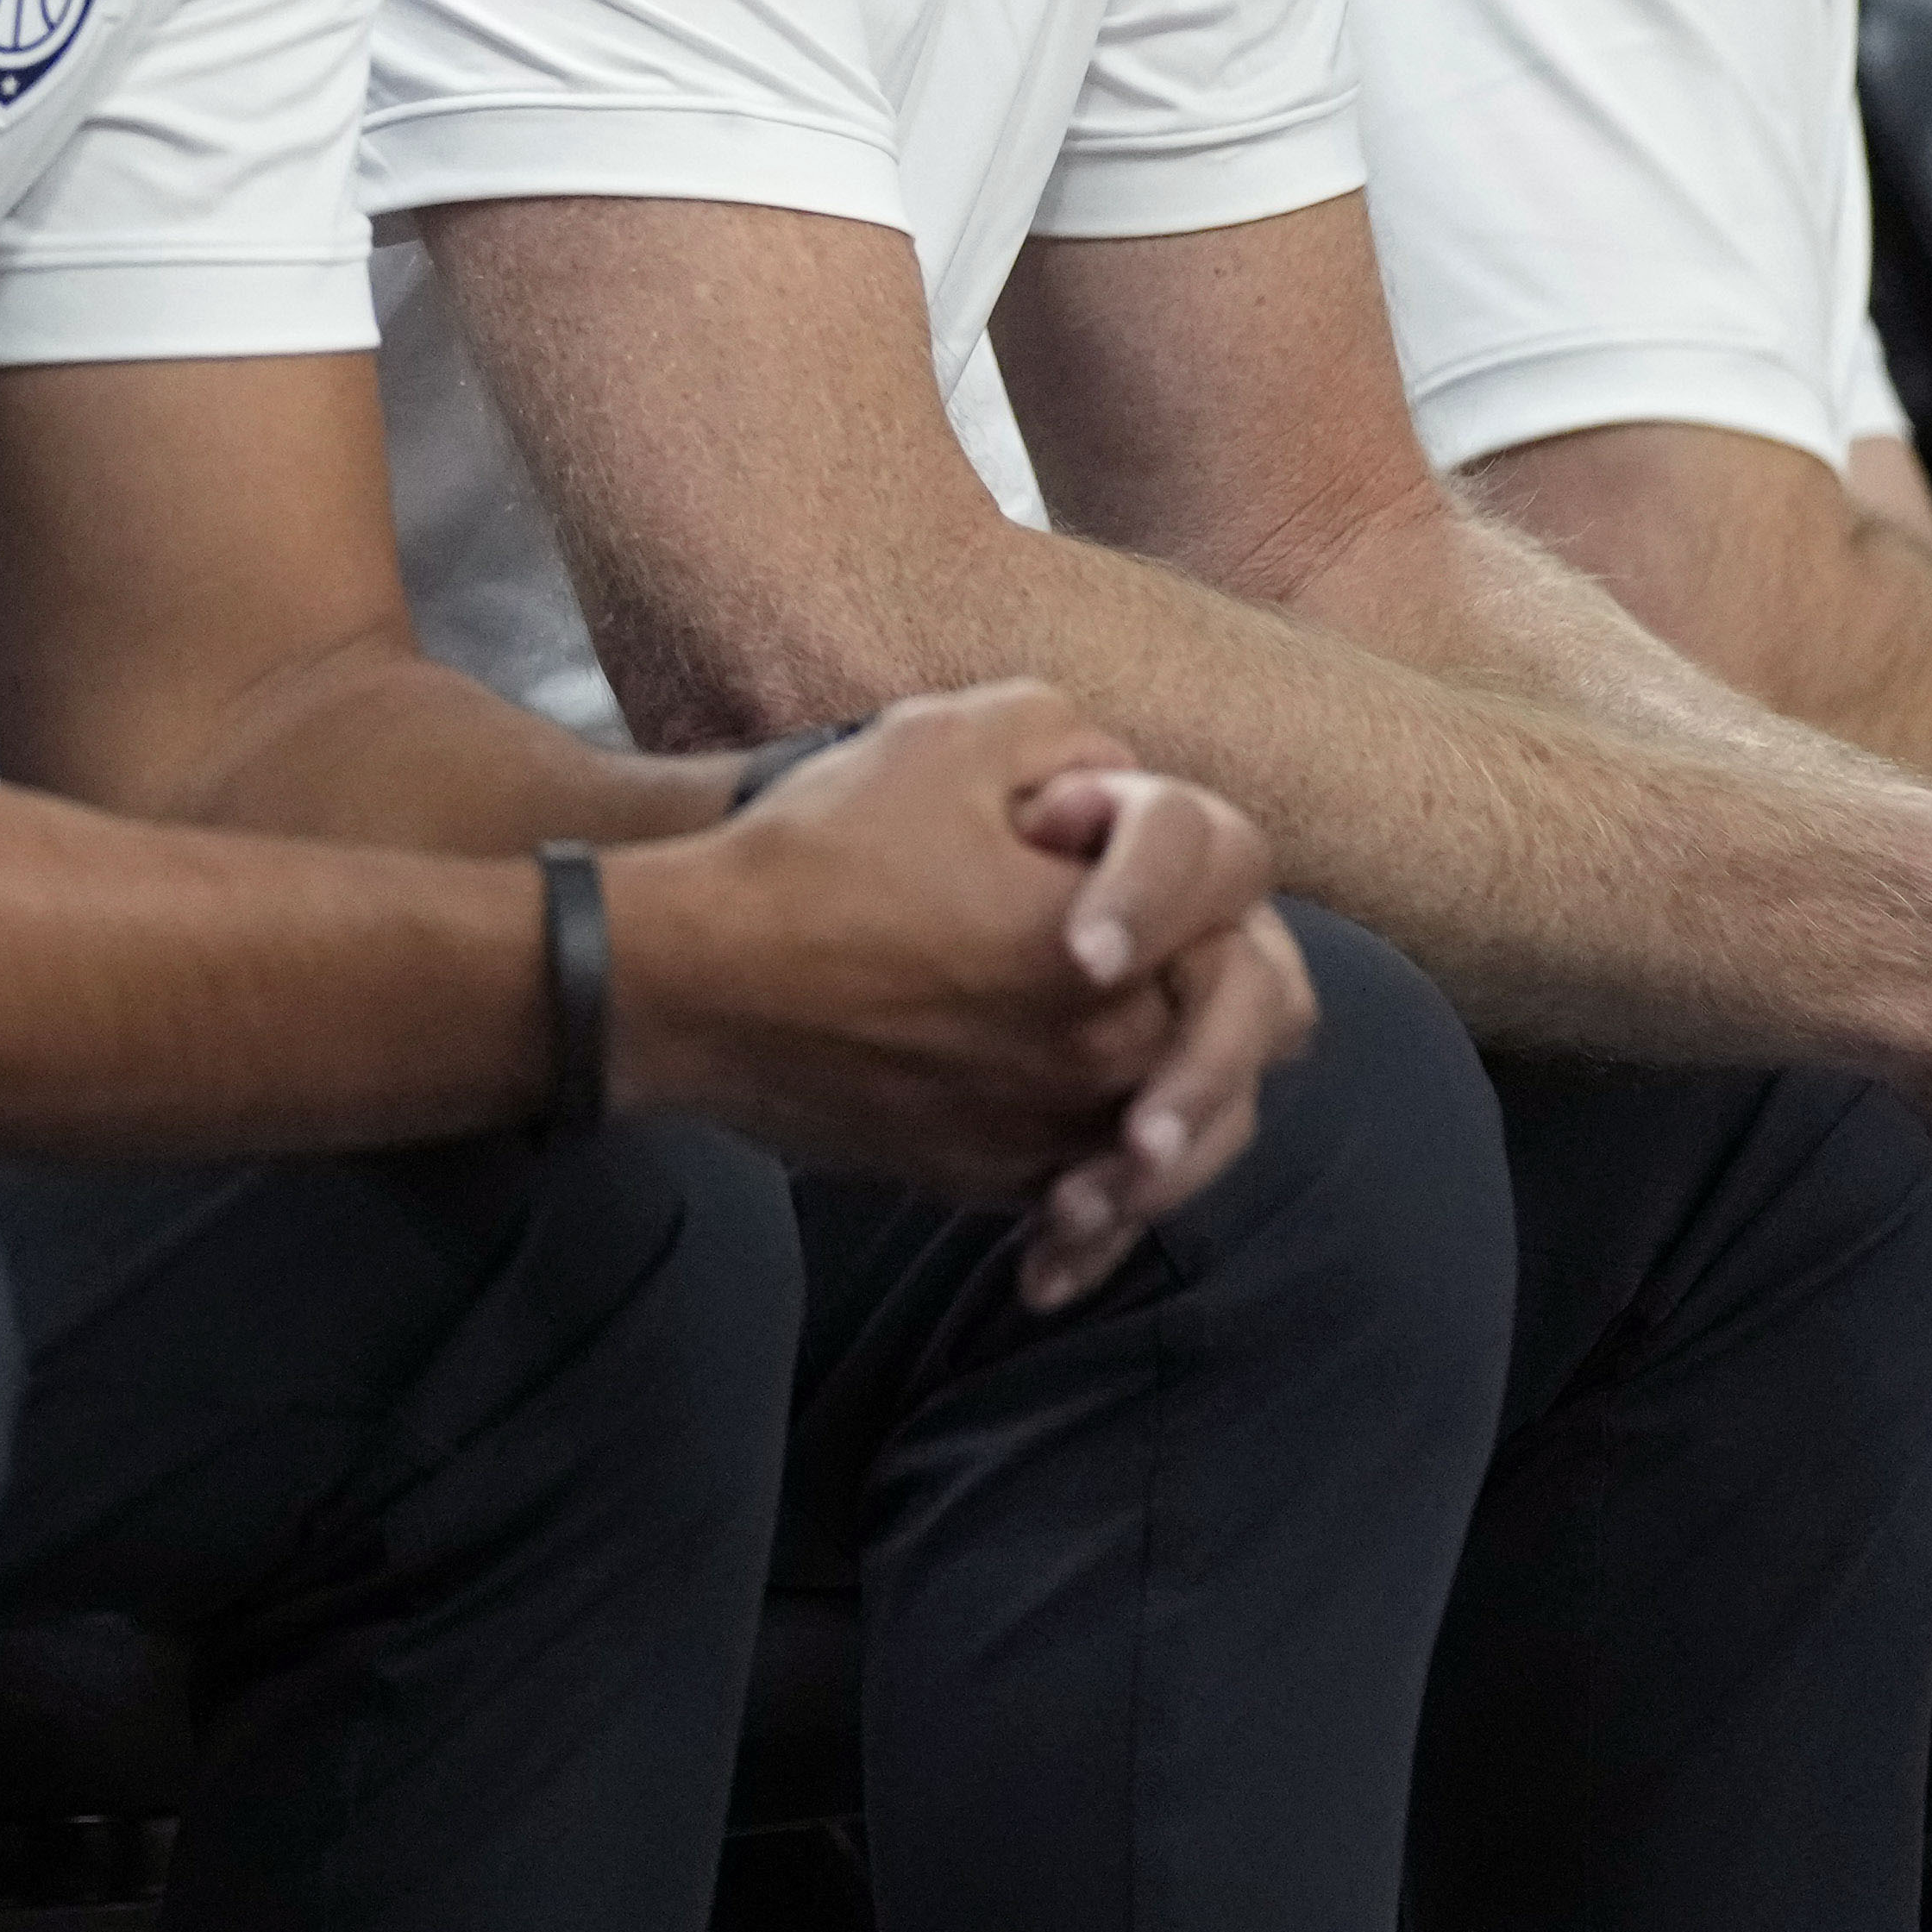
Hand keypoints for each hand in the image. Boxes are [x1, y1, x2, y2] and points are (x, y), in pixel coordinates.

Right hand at [608, 681, 1310, 1308]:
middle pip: (1249, 1022)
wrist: (681, 986)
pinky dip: (1101, 1182)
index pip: (1234, 894)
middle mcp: (1105, 1065)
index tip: (1074, 830)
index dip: (1170, 843)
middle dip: (1214, 965)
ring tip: (1141, 1043)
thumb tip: (1117, 788)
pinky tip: (1079, 1172)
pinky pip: (1091, 1192)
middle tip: (1153, 933)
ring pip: (1188, 1124)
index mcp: (1117, 957)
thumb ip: (1075, 741)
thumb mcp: (946, 738)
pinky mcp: (988, 1181)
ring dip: (1182, 1083)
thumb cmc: (811, 859)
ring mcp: (1048, 1134)